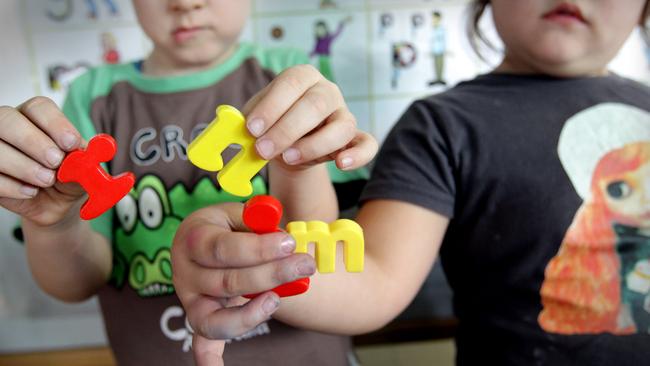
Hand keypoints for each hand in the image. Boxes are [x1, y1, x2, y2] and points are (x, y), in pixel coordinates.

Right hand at [0, 97, 84, 226]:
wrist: (58, 204)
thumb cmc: (71, 177)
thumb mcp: (86, 169)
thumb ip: (89, 159)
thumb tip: (98, 149)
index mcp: (37, 117)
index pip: (39, 107)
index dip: (54, 123)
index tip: (71, 143)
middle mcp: (10, 127)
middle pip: (7, 119)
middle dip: (33, 141)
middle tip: (55, 161)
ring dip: (23, 166)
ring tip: (46, 180)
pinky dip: (12, 186)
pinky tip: (31, 192)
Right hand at [171, 203, 316, 365]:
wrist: (208, 237)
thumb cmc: (230, 226)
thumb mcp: (239, 213)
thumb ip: (257, 222)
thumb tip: (279, 237)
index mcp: (193, 238)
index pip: (223, 249)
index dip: (259, 248)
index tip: (289, 242)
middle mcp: (185, 273)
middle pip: (226, 282)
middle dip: (272, 274)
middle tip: (305, 265)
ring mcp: (191, 300)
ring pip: (215, 318)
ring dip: (251, 313)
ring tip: (277, 299)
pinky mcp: (201, 319)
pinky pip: (202, 343)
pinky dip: (208, 359)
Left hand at [242, 64, 376, 171]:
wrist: (288, 148)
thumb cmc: (271, 127)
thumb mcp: (253, 121)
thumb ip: (241, 124)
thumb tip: (224, 130)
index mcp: (302, 77)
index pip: (290, 83)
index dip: (271, 105)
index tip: (251, 128)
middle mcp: (328, 92)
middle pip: (315, 104)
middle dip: (286, 129)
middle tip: (262, 149)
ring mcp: (345, 115)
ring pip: (340, 126)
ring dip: (313, 145)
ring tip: (288, 158)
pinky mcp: (356, 138)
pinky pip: (367, 144)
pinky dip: (358, 155)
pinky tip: (342, 164)